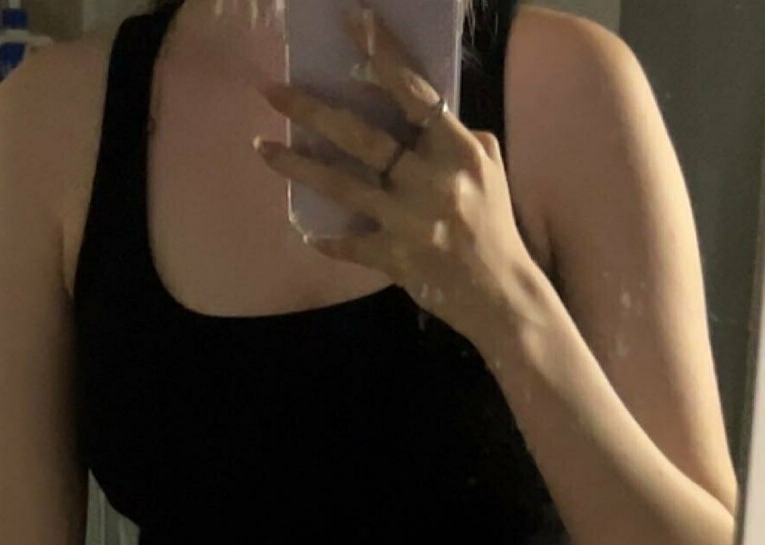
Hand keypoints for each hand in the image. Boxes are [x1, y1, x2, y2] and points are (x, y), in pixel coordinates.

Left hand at [254, 5, 536, 344]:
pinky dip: (330, 240)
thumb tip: (427, 116)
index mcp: (458, 151)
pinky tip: (307, 232)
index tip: (353, 22)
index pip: (414, 92)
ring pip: (342, 186)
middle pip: (362, 137)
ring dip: (298, 166)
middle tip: (271, 90)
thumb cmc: (496, 227)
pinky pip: (352, 244)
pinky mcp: (395, 258)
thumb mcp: (491, 170)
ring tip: (262, 148)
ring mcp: (409, 221)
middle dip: (312, 111)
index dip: (382, 55)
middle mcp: (430, 180)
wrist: (501, 296)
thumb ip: (460, 137)